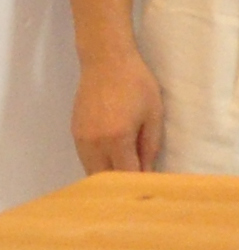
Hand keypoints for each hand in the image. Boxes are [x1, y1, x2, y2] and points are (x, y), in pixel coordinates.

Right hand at [72, 47, 163, 173]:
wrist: (107, 61)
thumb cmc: (137, 84)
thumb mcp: (154, 114)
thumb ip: (150, 145)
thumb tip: (147, 171)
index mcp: (117, 138)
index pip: (126, 174)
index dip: (138, 183)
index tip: (149, 187)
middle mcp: (94, 142)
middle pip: (104, 179)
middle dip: (121, 184)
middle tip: (138, 183)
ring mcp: (81, 138)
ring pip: (92, 171)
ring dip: (108, 175)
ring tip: (127, 170)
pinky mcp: (74, 133)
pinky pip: (85, 158)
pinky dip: (98, 164)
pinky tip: (113, 159)